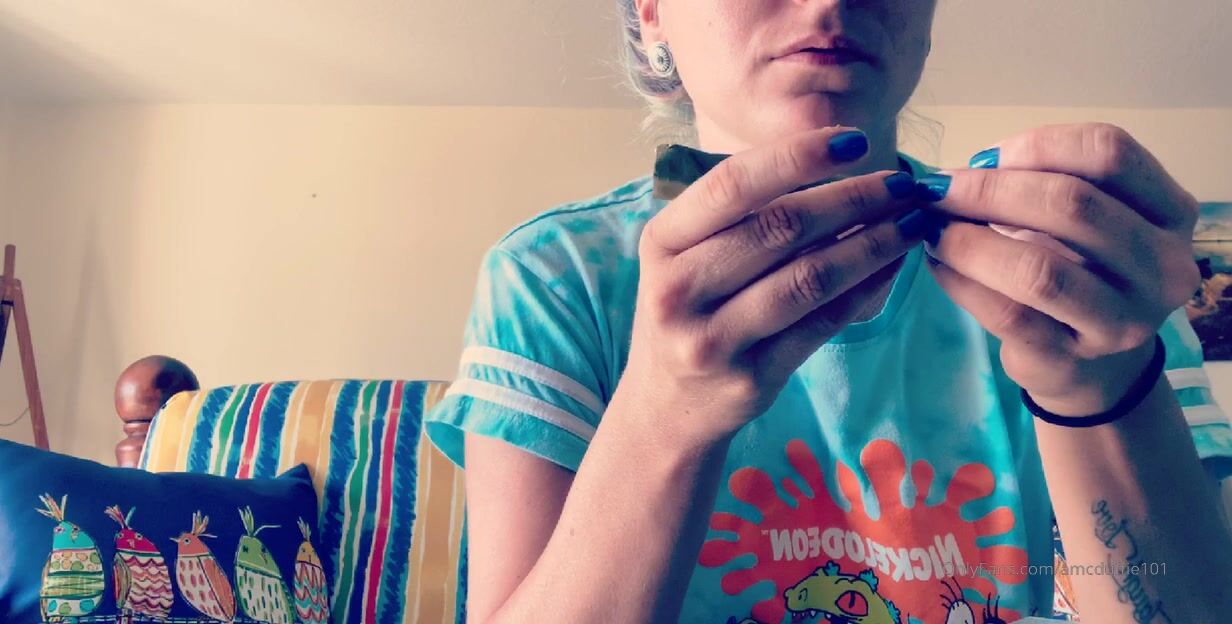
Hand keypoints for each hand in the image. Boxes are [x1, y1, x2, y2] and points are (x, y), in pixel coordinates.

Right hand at [615, 127, 931, 444]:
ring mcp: (711, 340)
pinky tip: (894, 264)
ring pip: (810, 277)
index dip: (798, 157)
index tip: (856, 140)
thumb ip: (739, 212)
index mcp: (662, 243)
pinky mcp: (750, 378)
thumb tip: (835, 158)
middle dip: (854, 198)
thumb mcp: (687, 256)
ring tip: (912, 220)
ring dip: (873, 243)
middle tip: (903, 183)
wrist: (667, 407)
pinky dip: (867, 288)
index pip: (733, 185)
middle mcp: (677, 290)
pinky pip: (823, 322)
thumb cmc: (690, 311)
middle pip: (781, 228)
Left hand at [921, 123, 1199, 416]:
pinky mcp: (1072, 358)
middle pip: (1073, 205)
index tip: (983, 157)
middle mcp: (1163, 266)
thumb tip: (964, 172)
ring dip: (968, 240)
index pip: (1109, 153)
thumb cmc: (1079, 268)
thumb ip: (1043, 181)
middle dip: (990, 190)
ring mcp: (1123, 320)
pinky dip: (960, 281)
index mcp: (1170, 211)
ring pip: (1038, 269)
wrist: (1092, 364)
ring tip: (932, 227)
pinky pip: (1006, 313)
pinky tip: (938, 263)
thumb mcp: (1083, 217)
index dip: (1036, 145)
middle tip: (937, 190)